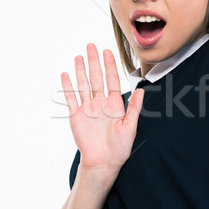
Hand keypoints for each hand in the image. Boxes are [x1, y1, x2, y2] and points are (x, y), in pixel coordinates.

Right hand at [61, 44, 143, 170]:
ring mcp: (87, 108)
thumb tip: (142, 91)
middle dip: (94, 62)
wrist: (104, 163)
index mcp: (114, 104)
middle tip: (91, 45)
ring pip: (83, 85)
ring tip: (78, 56)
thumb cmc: (120, 148)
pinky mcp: (76, 116)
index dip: (109, 65)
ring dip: (80, 70)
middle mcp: (100, 103)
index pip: (111, 80)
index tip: (107, 51)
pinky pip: (71, 99)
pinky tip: (65, 75)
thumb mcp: (131, 127)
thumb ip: (134, 108)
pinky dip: (68, 87)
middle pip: (96, 78)